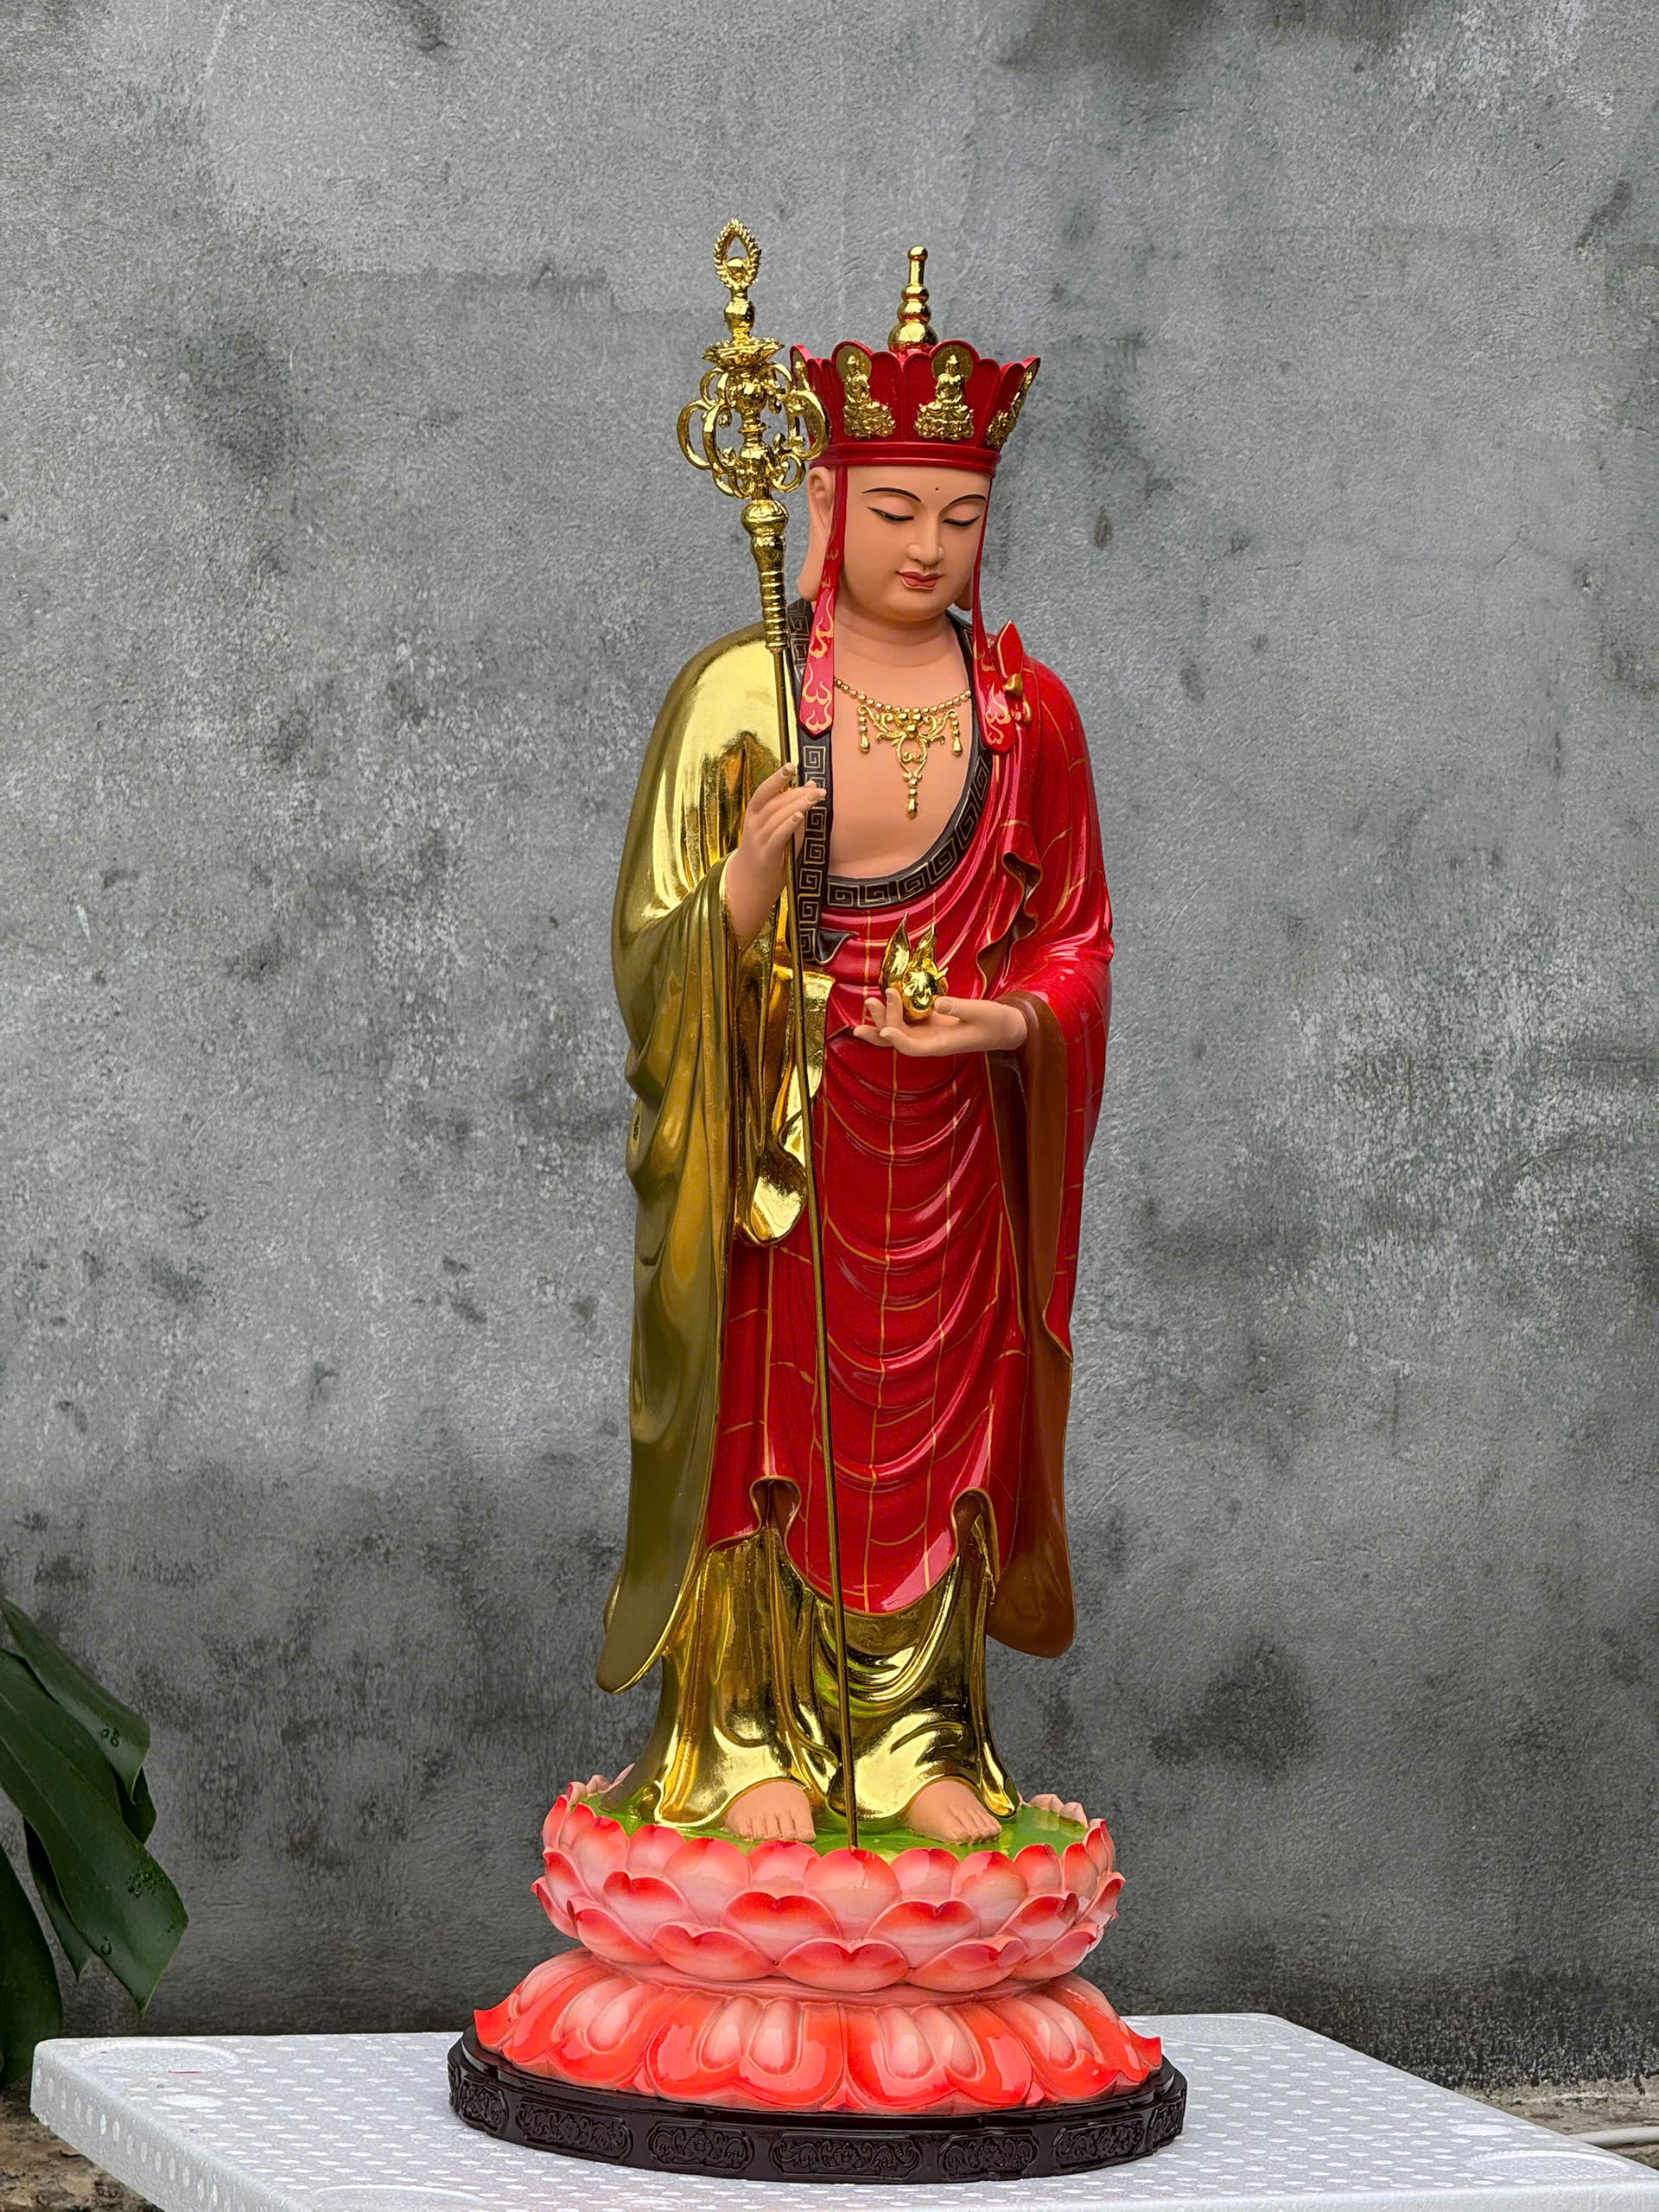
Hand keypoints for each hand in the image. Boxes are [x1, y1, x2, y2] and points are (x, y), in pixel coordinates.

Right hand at [723, 763, 823, 943]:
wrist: (749, 882)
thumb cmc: (767, 850)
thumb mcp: (776, 826)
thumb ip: (792, 807)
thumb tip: (812, 784)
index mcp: (754, 814)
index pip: (764, 792)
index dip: (777, 778)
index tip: (791, 766)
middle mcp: (753, 825)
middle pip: (775, 803)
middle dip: (797, 793)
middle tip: (818, 788)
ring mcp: (759, 840)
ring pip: (778, 817)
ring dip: (798, 805)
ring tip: (815, 797)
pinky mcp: (767, 855)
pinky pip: (778, 836)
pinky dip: (789, 825)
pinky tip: (800, 816)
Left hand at [854, 989, 1030, 1057]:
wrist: (1004, 1028)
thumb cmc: (995, 1022)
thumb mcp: (981, 1012)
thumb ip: (960, 1008)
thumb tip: (938, 1003)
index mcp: (942, 1045)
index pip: (914, 1047)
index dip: (898, 1040)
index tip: (886, 1029)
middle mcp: (930, 1042)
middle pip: (899, 1039)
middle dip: (881, 1025)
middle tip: (870, 1002)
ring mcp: (928, 1033)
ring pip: (899, 1029)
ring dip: (883, 1017)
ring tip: (870, 1001)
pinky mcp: (930, 1022)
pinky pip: (907, 1019)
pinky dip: (894, 1010)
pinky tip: (885, 997)